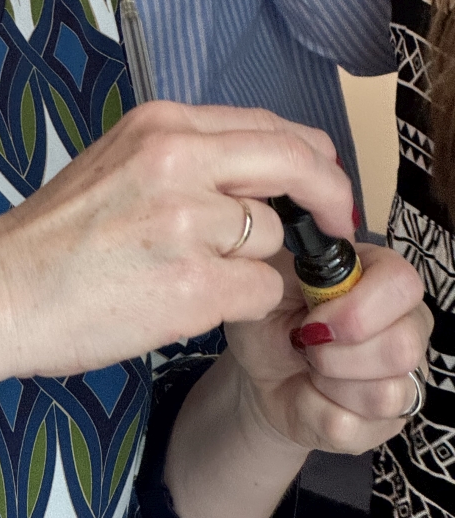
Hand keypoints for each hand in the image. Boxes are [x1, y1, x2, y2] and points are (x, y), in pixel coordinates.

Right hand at [0, 100, 353, 379]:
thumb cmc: (55, 235)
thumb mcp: (120, 160)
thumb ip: (189, 156)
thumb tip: (266, 172)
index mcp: (161, 123)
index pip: (269, 126)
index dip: (310, 158)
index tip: (322, 185)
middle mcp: (177, 159)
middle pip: (296, 164)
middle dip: (331, 197)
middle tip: (339, 225)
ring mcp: (186, 221)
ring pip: (278, 238)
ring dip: (259, 263)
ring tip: (199, 274)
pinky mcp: (192, 284)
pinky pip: (262, 291)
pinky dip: (243, 304)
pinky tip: (193, 302)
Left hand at [225, 242, 430, 454]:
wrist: (258, 370)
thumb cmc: (271, 313)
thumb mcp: (273, 275)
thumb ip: (296, 256)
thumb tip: (317, 240)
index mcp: (384, 278)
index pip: (403, 284)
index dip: (356, 308)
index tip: (312, 318)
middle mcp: (408, 326)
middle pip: (403, 347)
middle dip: (335, 352)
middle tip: (305, 343)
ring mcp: (405, 379)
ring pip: (386, 394)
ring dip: (327, 382)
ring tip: (309, 365)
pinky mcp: (387, 425)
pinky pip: (356, 427)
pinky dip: (316, 409)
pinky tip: (310, 393)